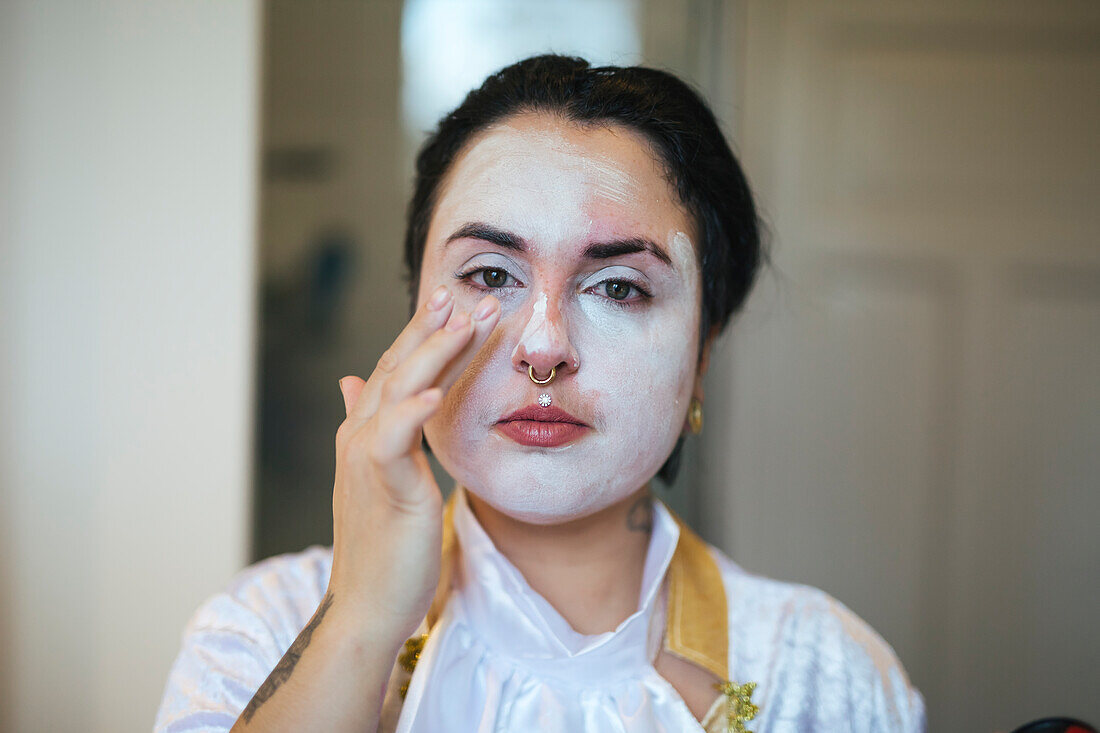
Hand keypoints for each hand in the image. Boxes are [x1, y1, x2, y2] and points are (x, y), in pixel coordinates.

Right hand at [329, 286, 499, 640]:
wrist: (367, 604)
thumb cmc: (384, 546)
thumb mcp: (382, 476)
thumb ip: (376, 428)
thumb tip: (352, 383)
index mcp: (366, 432)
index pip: (399, 369)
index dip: (427, 334)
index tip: (459, 304)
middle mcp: (359, 436)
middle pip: (400, 366)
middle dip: (435, 327)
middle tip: (468, 293)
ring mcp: (366, 458)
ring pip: (400, 389)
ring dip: (434, 351)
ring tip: (466, 319)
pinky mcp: (383, 486)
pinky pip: (395, 440)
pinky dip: (412, 412)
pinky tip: (436, 392)